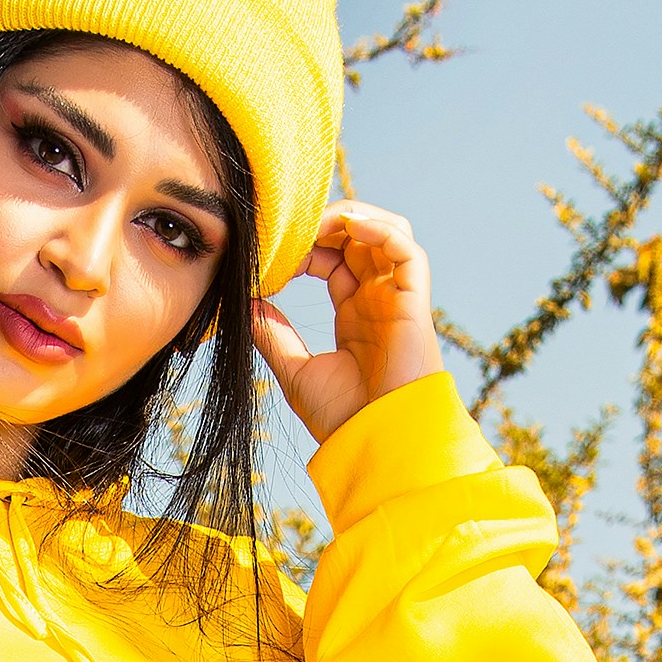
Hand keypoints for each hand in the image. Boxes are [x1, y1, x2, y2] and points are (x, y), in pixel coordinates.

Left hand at [249, 202, 445, 443]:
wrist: (377, 443)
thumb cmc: (343, 419)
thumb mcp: (296, 372)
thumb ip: (273, 335)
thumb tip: (246, 303)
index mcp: (355, 312)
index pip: (333, 258)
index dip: (306, 246)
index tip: (275, 253)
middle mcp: (378, 299)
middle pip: (357, 237)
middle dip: (325, 224)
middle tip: (290, 228)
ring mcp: (398, 297)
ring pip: (384, 231)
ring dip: (352, 217)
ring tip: (318, 222)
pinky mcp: (415, 300)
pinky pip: (405, 248)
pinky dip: (380, 228)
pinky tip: (349, 226)